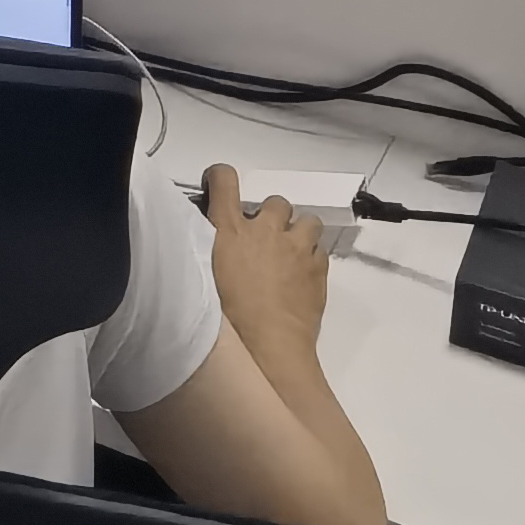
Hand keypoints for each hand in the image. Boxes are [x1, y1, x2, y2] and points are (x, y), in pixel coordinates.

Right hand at [201, 166, 334, 344]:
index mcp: (230, 229)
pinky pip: (320, 251)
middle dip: (272, 216)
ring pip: (308, 221)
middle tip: (263, 238)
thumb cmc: (228, 317)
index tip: (219, 184)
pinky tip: (301, 276)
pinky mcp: (319, 268)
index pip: (225, 179)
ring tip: (290, 252)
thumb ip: (208, 249)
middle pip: (276, 201)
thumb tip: (207, 240)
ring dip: (299, 232)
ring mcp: (297, 248)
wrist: (270, 347)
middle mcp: (266, 230)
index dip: (221, 177)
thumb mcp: (204, 275)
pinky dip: (312, 258)